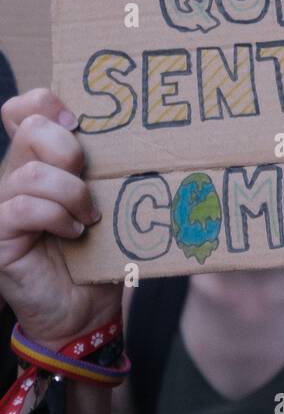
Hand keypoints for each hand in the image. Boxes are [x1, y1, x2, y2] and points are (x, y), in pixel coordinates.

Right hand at [0, 89, 120, 346]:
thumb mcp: (109, 200)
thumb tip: (141, 136)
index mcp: (41, 158)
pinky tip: (74, 233)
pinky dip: (56, 217)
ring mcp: (2, 204)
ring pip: (30, 173)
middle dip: (68, 147)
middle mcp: (16, 175)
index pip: (25, 108)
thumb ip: (106, 167)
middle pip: (29, 128)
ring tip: (89, 216)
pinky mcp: (0, 235)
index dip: (47, 103)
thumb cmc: (101, 251)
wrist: (88, 310)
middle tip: (88, 175)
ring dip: (71, 193)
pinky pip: (22, 208)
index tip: (80, 124)